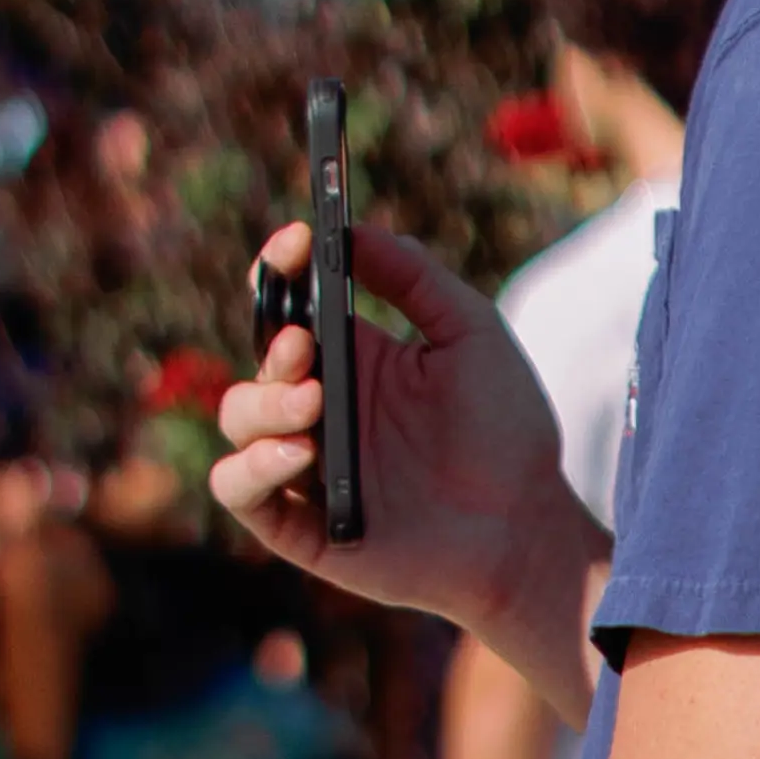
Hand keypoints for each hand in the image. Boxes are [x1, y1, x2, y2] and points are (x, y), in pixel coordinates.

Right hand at [214, 219, 597, 691]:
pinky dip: (250, 467)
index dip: (281, 269)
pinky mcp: (302, 527)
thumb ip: (413, 275)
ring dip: (264, 404)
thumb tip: (351, 231)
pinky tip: (298, 454)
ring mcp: (307, 467)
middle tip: (307, 346)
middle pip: (260, 360)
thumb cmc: (505, 430)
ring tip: (313, 407)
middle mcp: (323, 408)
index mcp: (355, 358)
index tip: (296, 243)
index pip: (291, 305)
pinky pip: (238, 491)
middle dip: (274, 344)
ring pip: (238, 419)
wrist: (521, 527)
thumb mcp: (469, 330)